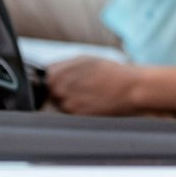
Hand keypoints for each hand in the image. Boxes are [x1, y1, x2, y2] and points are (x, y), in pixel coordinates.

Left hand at [46, 57, 175, 115]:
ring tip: (90, 92)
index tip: (68, 76)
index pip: (45, 76)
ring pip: (60, 103)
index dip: (56, 76)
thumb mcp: (84, 60)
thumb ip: (62, 66)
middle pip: (51, 91)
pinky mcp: (77, 117)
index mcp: (58, 73)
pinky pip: (71, 112)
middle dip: (62, 88)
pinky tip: (93, 100)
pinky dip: (79, 107)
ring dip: (70, 98)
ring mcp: (67, 105)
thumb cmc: (110, 72)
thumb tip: (47, 72)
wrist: (130, 89)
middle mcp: (59, 90)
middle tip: (82, 84)